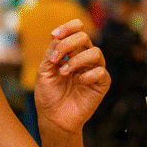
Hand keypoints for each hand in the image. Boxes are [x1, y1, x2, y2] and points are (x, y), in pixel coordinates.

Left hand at [33, 19, 109, 133]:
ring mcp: (93, 70)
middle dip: (68, 44)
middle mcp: (83, 58)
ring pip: (95, 52)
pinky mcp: (102, 84)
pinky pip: (101, 71)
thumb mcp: (44, 71)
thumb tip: (58, 36)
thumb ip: (52, 52)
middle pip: (84, 37)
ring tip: (63, 73)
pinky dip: (89, 74)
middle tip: (55, 59)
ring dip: (77, 60)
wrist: (53, 118)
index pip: (76, 30)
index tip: (54, 34)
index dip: (68, 27)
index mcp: (70, 52)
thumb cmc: (48, 95)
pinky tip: (79, 81)